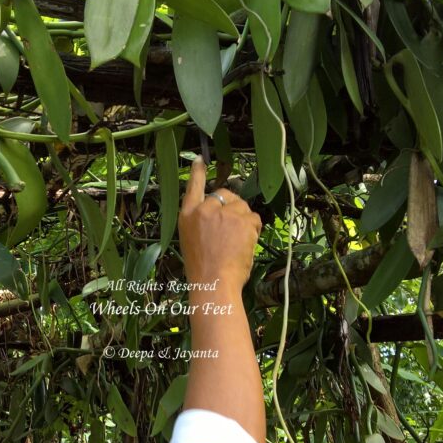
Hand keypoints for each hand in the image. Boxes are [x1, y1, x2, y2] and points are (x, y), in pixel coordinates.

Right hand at [178, 156, 261, 292]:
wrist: (213, 282)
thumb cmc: (203, 269)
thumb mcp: (193, 241)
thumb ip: (204, 222)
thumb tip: (223, 212)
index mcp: (188, 216)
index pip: (193, 188)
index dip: (198, 173)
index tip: (200, 159)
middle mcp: (204, 209)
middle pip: (225, 195)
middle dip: (233, 208)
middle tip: (232, 233)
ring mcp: (224, 212)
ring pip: (242, 207)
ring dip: (244, 222)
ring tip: (237, 243)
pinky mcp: (241, 219)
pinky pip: (254, 218)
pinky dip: (254, 230)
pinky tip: (245, 244)